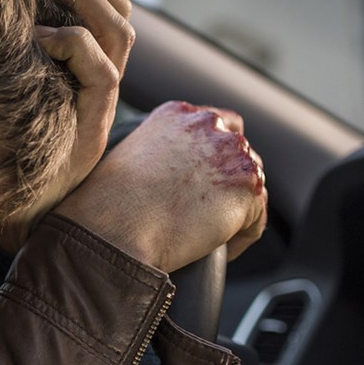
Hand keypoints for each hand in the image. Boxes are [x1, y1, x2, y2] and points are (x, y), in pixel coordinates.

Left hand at [0, 0, 134, 251]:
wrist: (19, 222)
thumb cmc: (2, 162)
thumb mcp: (5, 102)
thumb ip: (10, 66)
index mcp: (85, 73)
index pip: (105, 8)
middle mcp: (100, 85)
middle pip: (118, 10)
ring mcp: (101, 106)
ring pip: (120, 31)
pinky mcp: (93, 127)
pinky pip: (103, 72)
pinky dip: (73, 45)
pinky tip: (36, 37)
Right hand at [53, 101, 267, 272]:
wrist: (114, 229)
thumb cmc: (107, 204)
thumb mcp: (129, 156)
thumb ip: (161, 151)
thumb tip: (174, 175)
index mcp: (177, 113)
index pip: (219, 124)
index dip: (215, 155)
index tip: (204, 182)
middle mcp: (208, 125)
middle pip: (240, 153)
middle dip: (227, 183)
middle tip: (204, 214)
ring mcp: (231, 154)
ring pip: (251, 186)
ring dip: (235, 210)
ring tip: (209, 236)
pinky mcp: (247, 188)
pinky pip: (256, 219)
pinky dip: (241, 238)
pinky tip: (218, 251)